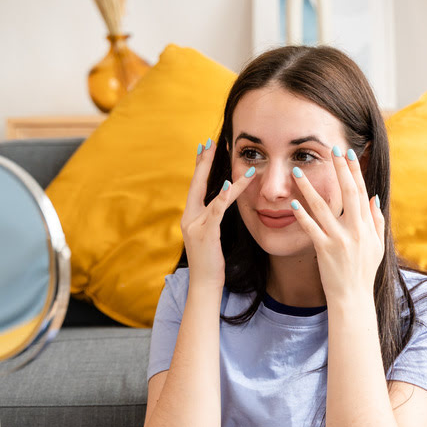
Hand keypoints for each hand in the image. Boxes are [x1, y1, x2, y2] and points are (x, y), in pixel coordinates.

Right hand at [180, 140, 255, 289]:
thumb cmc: (210, 263)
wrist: (203, 285)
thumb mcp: (209, 237)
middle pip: (196, 183)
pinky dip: (223, 197)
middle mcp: (189, 218)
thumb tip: (218, 205)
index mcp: (191, 217)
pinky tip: (230, 184)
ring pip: (211, 195)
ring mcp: (195, 225)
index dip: (200, 166)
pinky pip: (216, 211)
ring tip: (237, 162)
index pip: (196, 186)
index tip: (205, 147)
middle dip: (204, 161)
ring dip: (226, 178)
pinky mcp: (206, 234)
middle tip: (211, 141)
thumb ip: (211, 220)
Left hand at [289, 146, 385, 301]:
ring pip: (324, 207)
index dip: (355, 171)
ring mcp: (340, 240)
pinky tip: (293, 202)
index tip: (348, 153)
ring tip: (298, 171)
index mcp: (368, 227)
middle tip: (330, 149)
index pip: (362, 192)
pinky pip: (311, 228)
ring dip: (309, 187)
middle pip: (347, 193)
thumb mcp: (377, 246)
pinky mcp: (325, 250)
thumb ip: (377, 221)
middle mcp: (356, 231)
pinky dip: (302, 215)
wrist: (353, 298)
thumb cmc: (364, 272)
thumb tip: (374, 197)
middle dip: (339, 169)